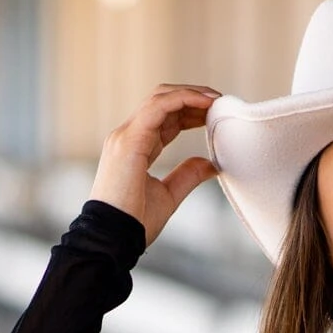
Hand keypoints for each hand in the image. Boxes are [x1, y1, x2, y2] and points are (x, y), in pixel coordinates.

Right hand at [90, 83, 221, 245]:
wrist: (113, 238)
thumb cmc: (134, 223)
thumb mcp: (168, 195)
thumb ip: (187, 176)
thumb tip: (211, 165)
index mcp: (134, 147)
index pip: (163, 117)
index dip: (189, 111)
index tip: (213, 115)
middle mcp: (127, 136)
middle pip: (162, 102)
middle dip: (192, 97)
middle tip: (219, 103)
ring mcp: (126, 135)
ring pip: (160, 98)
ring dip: (190, 94)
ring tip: (215, 99)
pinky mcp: (129, 140)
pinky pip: (158, 107)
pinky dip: (183, 99)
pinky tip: (204, 103)